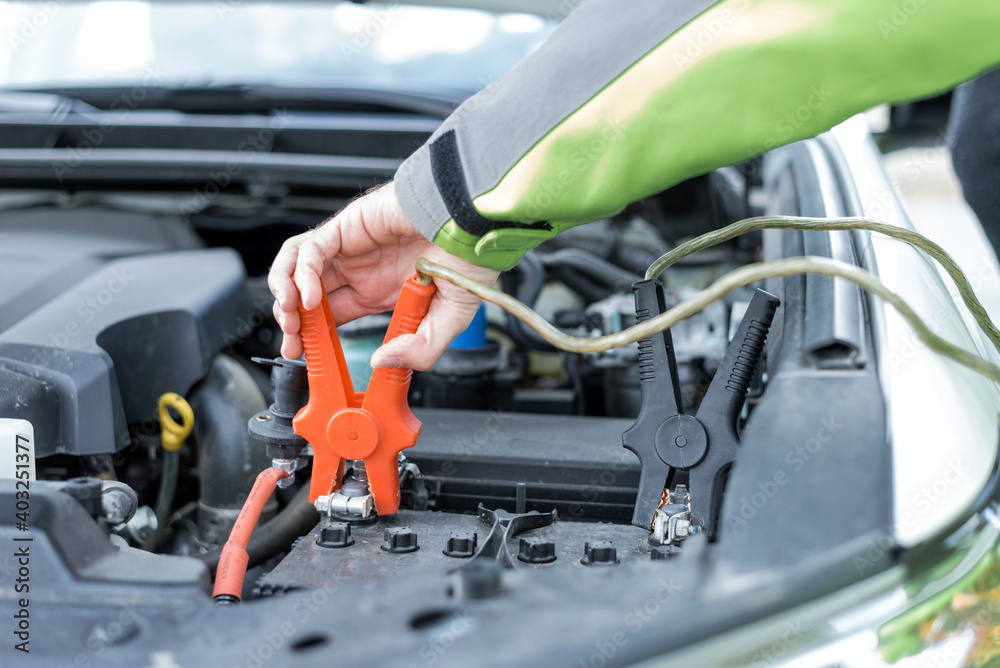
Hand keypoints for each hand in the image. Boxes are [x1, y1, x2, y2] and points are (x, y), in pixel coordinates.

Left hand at [268, 182, 498, 369]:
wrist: (477, 224)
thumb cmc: (471, 259)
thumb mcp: (451, 321)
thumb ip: (420, 349)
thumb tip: (381, 363)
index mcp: (380, 292)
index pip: (331, 317)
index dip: (313, 337)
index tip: (305, 357)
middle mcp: (361, 270)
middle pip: (307, 297)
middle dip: (292, 322)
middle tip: (295, 343)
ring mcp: (351, 249)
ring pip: (297, 269)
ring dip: (286, 296)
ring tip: (293, 319)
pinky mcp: (347, 226)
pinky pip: (309, 249)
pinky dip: (300, 273)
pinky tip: (310, 295)